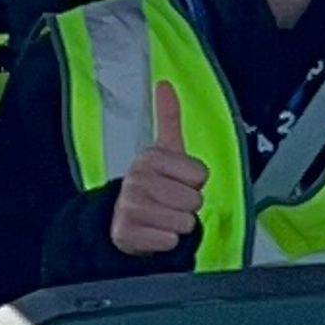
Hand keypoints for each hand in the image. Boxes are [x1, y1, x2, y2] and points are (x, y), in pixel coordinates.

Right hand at [107, 82, 211, 257]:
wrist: (124, 221)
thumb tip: (164, 82)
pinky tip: (153, 233)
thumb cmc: (155, 185)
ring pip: (184, 222)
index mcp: (150, 156)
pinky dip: (166, 242)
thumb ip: (169, 117)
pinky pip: (169, 240)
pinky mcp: (125, 233)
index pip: (201, 174)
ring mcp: (129, 206)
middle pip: (194, 200)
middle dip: (187, 207)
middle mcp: (136, 178)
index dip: (195, 183)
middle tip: (169, 204)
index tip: (177, 182)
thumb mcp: (165, 151)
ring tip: (161, 218)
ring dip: (178, 225)